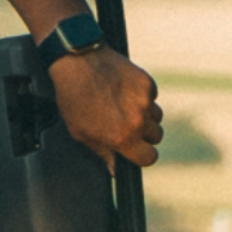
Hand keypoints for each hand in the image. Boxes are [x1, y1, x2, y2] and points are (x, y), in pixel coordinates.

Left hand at [52, 43, 162, 167]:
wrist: (78, 62)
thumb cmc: (74, 98)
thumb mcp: (81, 133)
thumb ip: (103, 152)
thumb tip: (115, 169)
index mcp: (122, 137)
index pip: (149, 158)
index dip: (143, 156)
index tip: (136, 151)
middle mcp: (138, 121)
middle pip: (156, 137)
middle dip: (144, 135)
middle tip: (126, 125)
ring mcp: (145, 101)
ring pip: (156, 116)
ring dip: (146, 115)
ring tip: (124, 106)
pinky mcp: (147, 82)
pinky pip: (152, 96)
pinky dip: (143, 96)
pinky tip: (124, 90)